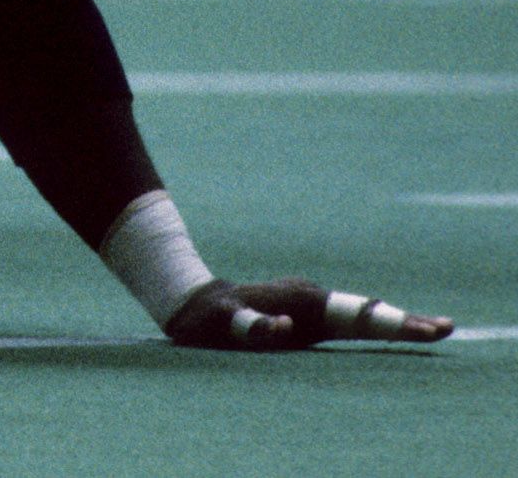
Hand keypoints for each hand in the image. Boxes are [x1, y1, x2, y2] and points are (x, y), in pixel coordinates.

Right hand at [164, 278, 451, 350]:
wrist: (188, 304)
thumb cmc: (251, 318)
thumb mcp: (293, 325)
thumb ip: (328, 327)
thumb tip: (374, 324)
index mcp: (315, 311)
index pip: (367, 317)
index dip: (406, 323)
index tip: (445, 328)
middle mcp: (299, 302)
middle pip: (356, 315)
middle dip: (396, 323)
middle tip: (436, 330)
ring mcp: (269, 305)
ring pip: (313, 314)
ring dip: (348, 321)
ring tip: (382, 328)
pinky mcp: (232, 313)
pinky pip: (252, 323)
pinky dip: (267, 325)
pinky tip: (283, 328)